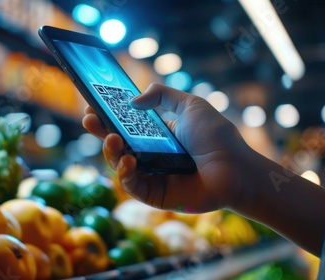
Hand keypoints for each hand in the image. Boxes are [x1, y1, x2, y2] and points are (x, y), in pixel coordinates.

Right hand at [82, 83, 251, 212]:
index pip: (125, 125)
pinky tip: (129, 161)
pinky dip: (125, 174)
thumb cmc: (217, 137)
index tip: (93, 106)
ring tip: (113, 139)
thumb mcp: (190, 105)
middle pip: (117, 145)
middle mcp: (150, 155)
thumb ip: (162, 94)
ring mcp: (151, 175)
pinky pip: (132, 186)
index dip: (107, 117)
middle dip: (100, 132)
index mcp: (156, 135)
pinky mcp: (155, 195)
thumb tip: (134, 100)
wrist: (235, 168)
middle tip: (90, 119)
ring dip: (110, 152)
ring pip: (119, 166)